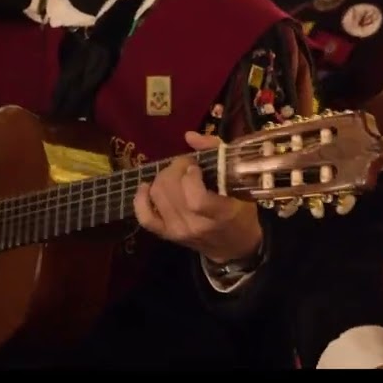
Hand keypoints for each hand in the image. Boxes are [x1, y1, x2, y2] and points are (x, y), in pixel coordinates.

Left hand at [133, 131, 262, 263]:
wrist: (234, 246)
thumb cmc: (242, 212)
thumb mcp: (241, 185)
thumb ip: (218, 155)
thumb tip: (189, 136)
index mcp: (220, 214)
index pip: (196, 199)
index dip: (190, 177)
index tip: (196, 166)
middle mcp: (195, 225)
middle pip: (171, 192)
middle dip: (175, 169)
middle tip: (186, 164)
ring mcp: (178, 231)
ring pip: (157, 197)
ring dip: (163, 178)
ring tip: (175, 174)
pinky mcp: (167, 235)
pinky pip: (145, 216)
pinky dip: (141, 199)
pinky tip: (146, 186)